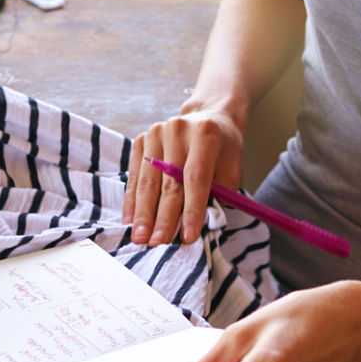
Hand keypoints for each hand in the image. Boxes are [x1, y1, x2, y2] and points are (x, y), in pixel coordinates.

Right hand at [124, 106, 243, 245]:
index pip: (195, 177)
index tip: (187, 237)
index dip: (192, 210)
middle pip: (169, 181)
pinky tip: (130, 220)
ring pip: (148, 181)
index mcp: (205, 134)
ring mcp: (155, 132)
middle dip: (163, 217)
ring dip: (144, 213)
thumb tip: (198, 227)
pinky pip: (135, 175)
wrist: (207, 118)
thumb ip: (217, 195)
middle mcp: (178, 130)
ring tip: (140, 238)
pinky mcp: (140, 139)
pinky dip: (132, 200)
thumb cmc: (222, 151)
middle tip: (157, 243)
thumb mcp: (230, 170)